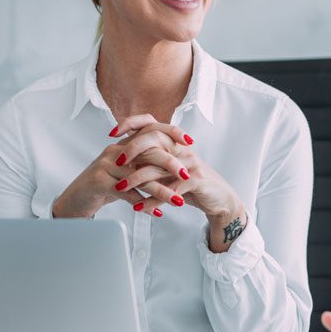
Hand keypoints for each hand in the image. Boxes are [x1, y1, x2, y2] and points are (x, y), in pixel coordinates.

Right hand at [50, 114, 191, 218]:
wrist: (74, 201)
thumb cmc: (102, 188)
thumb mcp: (123, 173)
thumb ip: (142, 165)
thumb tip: (170, 163)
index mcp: (122, 146)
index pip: (149, 133)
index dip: (170, 134)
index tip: (190, 142)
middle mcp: (114, 151)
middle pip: (147, 153)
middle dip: (170, 165)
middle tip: (187, 175)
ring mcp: (105, 165)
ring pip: (139, 176)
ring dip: (161, 190)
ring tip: (178, 200)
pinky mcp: (98, 182)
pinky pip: (126, 193)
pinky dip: (143, 204)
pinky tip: (157, 212)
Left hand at [113, 115, 246, 251]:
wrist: (219, 199)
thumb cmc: (191, 184)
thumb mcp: (170, 169)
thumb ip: (152, 160)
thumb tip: (124, 156)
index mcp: (174, 142)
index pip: (151, 124)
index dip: (131, 124)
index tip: (112, 133)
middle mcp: (182, 148)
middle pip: (154, 140)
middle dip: (132, 150)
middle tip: (116, 162)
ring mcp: (190, 163)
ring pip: (158, 167)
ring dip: (137, 180)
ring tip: (120, 188)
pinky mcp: (196, 180)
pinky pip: (170, 190)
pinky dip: (152, 201)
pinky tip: (139, 207)